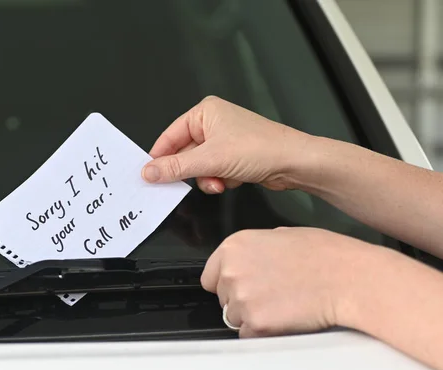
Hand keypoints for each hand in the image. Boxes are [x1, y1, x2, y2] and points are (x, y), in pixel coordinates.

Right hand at [142, 96, 311, 193]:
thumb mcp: (210, 160)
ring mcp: (224, 140)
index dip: (160, 157)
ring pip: (199, 167)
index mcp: (205, 113)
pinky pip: (213, 172)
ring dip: (208, 179)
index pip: (170, 136)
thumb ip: (176, 167)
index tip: (149, 176)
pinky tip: (233, 180)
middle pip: (184, 154)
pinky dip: (220, 180)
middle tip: (195, 181)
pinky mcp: (233, 156)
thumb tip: (148, 172)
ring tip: (221, 181)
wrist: (295, 163)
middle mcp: (213, 123)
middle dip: (193, 172)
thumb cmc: (259, 149)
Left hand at [202, 226, 381, 337]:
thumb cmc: (324, 254)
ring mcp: (241, 299)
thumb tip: (250, 259)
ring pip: (234, 318)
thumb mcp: (281, 235)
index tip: (241, 287)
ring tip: (281, 306)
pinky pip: (248, 336)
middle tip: (272, 295)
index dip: (226, 284)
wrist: (348, 278)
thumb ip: (255, 249)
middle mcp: (231, 271)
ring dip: (252, 317)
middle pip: (222, 298)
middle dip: (242, 300)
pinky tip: (284, 319)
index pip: (210, 276)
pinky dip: (263, 333)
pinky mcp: (255, 323)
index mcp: (234, 246)